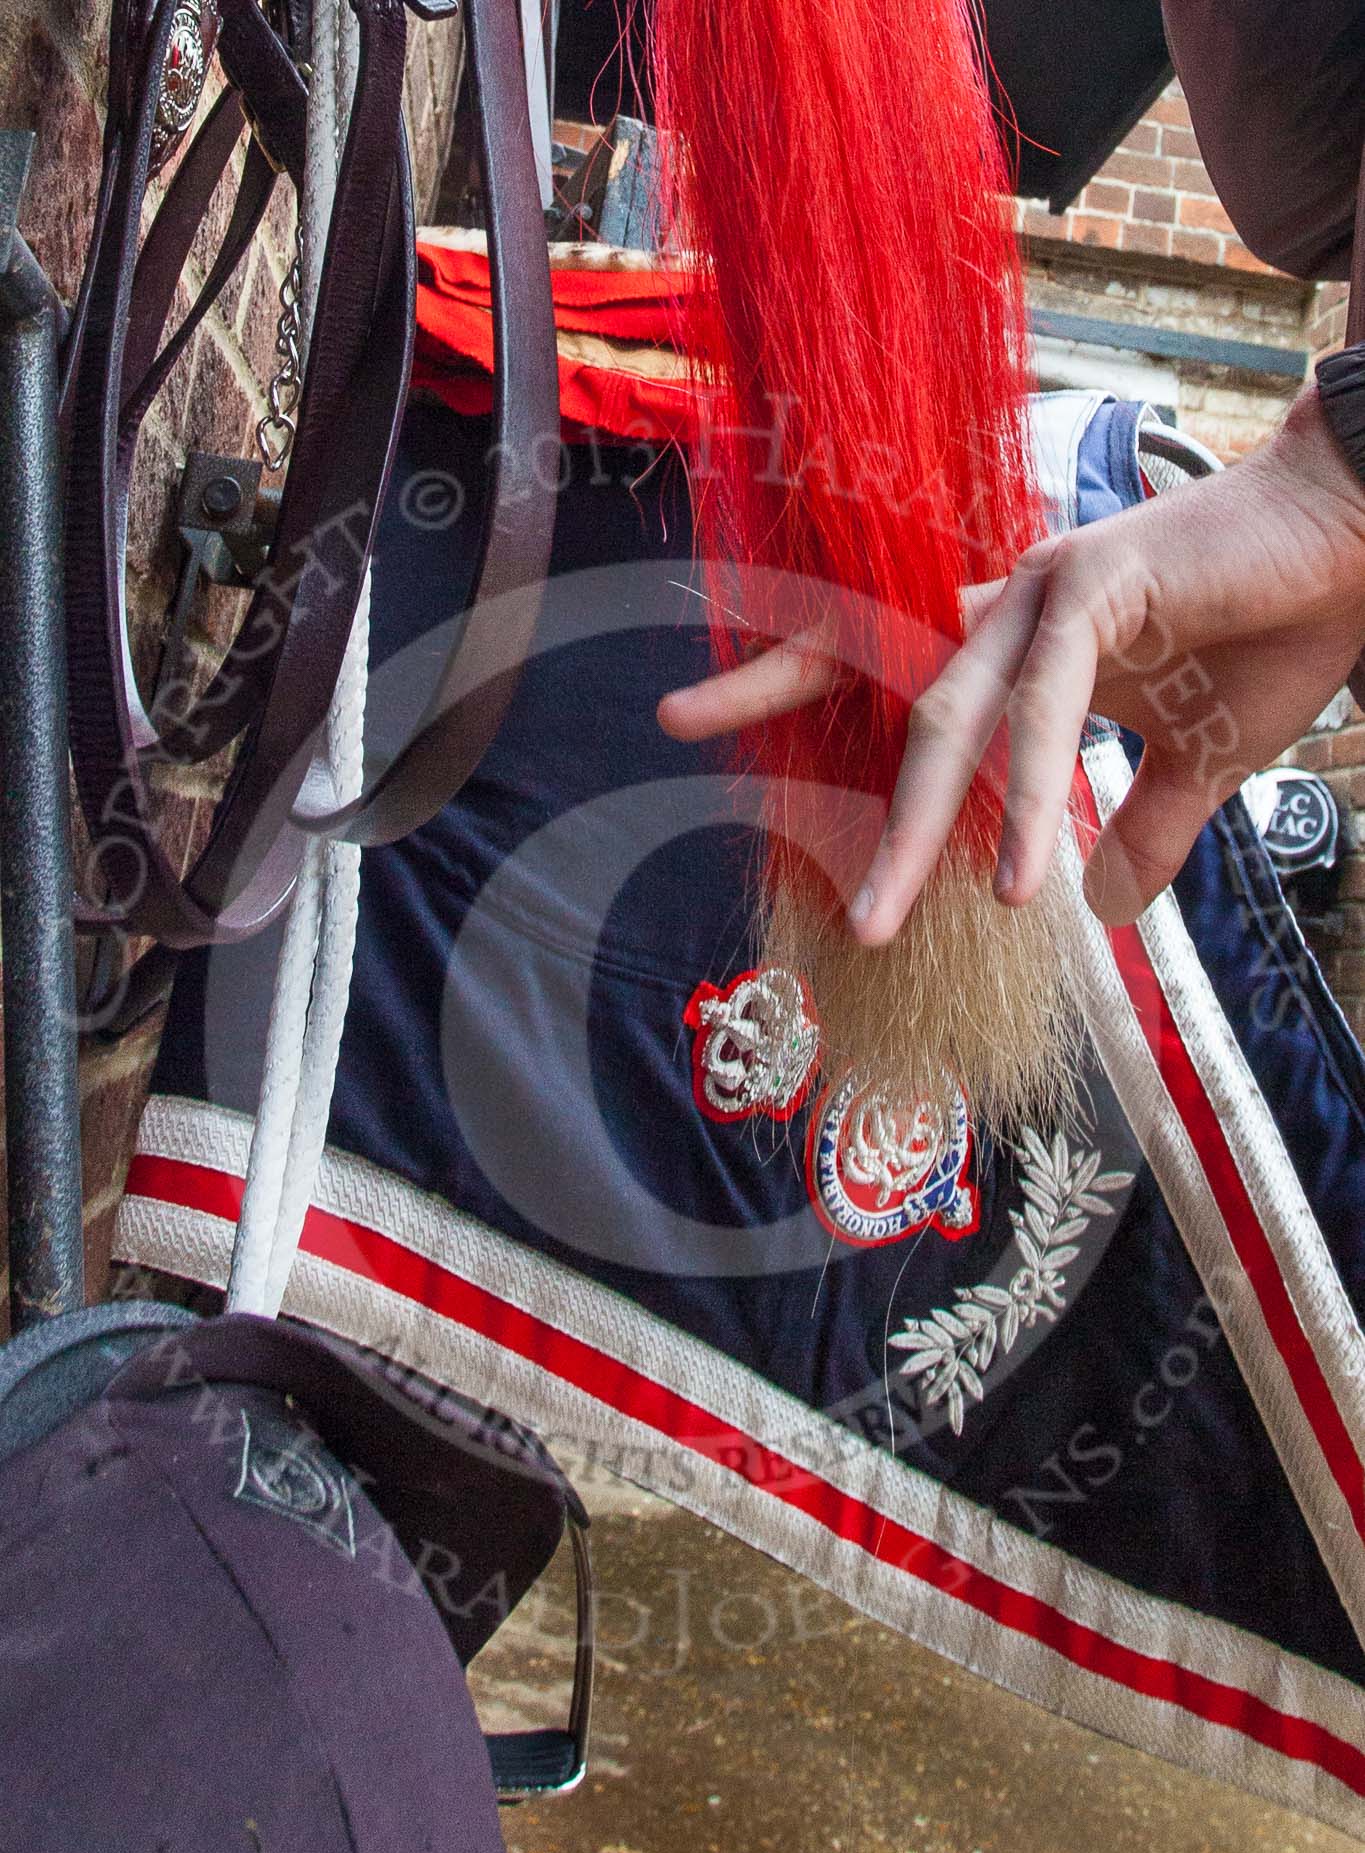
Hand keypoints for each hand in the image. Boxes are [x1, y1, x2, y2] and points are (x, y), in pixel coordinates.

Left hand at [658, 387, 1364, 930]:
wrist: (1364, 538)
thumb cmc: (1278, 633)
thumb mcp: (1198, 761)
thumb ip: (1139, 828)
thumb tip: (1098, 908)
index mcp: (1020, 636)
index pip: (887, 658)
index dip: (796, 672)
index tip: (709, 707)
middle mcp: (1013, 605)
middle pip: (874, 665)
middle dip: (777, 702)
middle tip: (674, 720)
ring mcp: (1051, 591)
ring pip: (949, 710)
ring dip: (912, 822)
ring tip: (879, 920)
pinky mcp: (1106, 586)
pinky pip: (1048, 707)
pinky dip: (1030, 796)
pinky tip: (1025, 880)